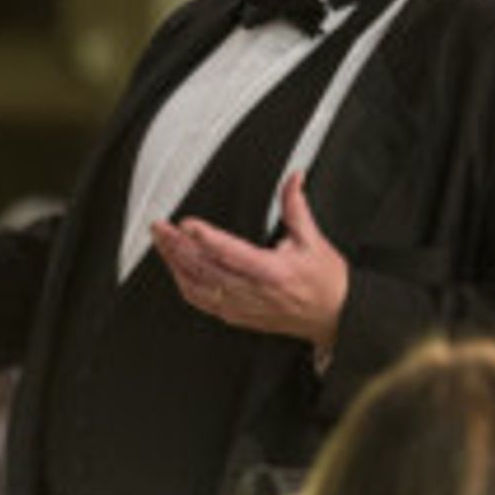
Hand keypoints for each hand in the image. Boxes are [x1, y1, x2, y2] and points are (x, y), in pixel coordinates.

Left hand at [150, 171, 347, 352]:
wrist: (334, 317)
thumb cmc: (325, 281)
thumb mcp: (314, 239)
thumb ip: (296, 207)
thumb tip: (294, 178)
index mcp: (273, 271)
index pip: (232, 253)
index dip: (206, 238)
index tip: (187, 224)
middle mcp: (255, 291)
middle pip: (207, 269)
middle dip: (178, 247)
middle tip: (160, 227)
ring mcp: (244, 306)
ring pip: (199, 287)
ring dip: (176, 264)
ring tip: (161, 243)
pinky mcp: (238, 316)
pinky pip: (203, 302)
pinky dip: (185, 285)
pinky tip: (175, 269)